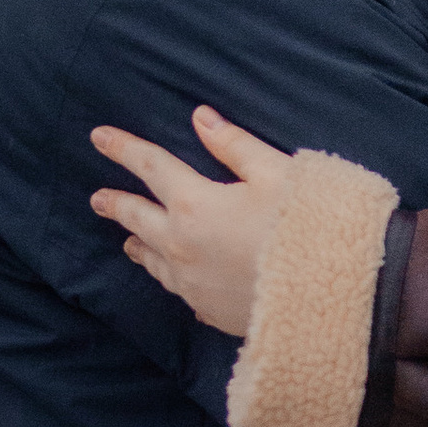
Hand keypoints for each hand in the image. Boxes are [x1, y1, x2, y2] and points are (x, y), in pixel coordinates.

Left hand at [89, 108, 291, 336]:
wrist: (329, 297)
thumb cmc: (309, 227)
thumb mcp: (277, 173)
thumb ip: (235, 145)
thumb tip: (201, 117)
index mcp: (195, 204)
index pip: (150, 167)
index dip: (123, 148)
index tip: (99, 136)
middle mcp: (181, 245)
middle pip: (138, 218)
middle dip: (116, 204)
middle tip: (98, 198)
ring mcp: (192, 282)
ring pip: (152, 260)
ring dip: (137, 244)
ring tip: (127, 241)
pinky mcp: (210, 309)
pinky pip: (179, 289)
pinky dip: (170, 276)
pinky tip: (175, 279)